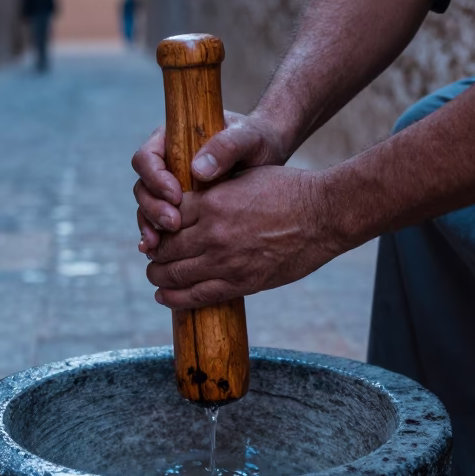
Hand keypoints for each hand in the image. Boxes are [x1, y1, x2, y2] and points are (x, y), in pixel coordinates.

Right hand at [132, 111, 288, 253]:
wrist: (270, 156)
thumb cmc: (257, 141)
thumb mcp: (248, 138)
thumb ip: (226, 146)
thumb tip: (198, 169)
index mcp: (173, 140)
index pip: (147, 158)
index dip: (155, 179)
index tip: (176, 195)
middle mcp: (166, 165)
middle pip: (143, 188)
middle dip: (153, 209)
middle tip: (173, 224)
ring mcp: (171, 188)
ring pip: (148, 210)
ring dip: (152, 228)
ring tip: (161, 245)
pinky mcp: (181, 208)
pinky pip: (161, 225)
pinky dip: (160, 240)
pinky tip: (161, 253)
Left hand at [144, 165, 337, 308]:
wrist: (322, 215)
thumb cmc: (287, 190)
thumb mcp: (243, 177)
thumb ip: (214, 188)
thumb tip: (191, 196)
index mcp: (211, 202)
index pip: (164, 218)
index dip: (155, 226)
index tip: (154, 231)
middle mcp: (213, 233)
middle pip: (164, 248)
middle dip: (153, 254)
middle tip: (151, 257)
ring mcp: (225, 261)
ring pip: (174, 275)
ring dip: (159, 277)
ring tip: (156, 277)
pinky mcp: (241, 282)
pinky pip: (197, 296)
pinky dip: (175, 299)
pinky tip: (165, 297)